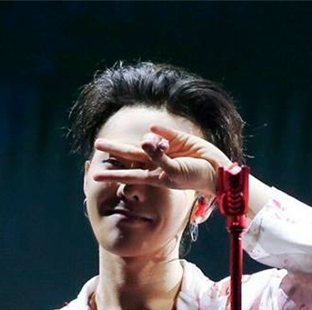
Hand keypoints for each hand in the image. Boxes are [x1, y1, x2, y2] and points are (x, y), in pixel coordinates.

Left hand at [92, 123, 232, 197]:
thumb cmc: (195, 177)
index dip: (112, 173)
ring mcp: (166, 150)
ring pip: (147, 141)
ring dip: (145, 141)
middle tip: (97, 145)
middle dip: (114, 150)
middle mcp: (157, 162)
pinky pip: (163, 131)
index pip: (128, 173)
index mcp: (154, 175)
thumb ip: (159, 157)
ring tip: (149, 146)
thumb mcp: (174, 172)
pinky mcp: (177, 138)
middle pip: (131, 154)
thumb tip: (144, 140)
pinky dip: (158, 130)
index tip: (95, 175)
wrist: (217, 170)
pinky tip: (154, 130)